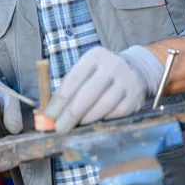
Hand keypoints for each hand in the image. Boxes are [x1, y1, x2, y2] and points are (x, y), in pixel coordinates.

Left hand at [45, 45, 162, 132]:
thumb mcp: (86, 70)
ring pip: (103, 105)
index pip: (74, 78)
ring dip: (86, 119)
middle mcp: (113, 65)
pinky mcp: (135, 96)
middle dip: (71, 113)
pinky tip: (93, 123)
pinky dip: (103, 120)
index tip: (49, 115)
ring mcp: (127, 81)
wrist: (135, 69)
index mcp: (95, 56)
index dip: (60, 99)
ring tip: (74, 127)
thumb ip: (69, 88)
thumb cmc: (101, 73)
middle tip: (59, 128)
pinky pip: (117, 113)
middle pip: (88, 93)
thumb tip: (50, 114)